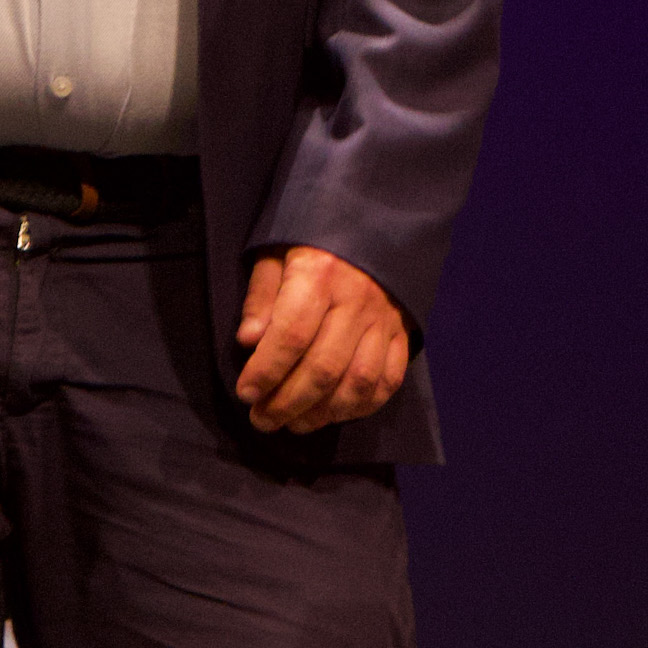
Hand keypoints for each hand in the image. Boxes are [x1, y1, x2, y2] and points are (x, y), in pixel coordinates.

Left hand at [234, 245, 411, 432]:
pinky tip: (335, 414)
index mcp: (320, 275)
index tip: (245, 392)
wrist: (373, 224)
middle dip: (288, 402)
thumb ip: (261, 297)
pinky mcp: (402, 334)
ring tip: (294, 423)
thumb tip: (248, 342)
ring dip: (324, 413)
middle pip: (324, 367)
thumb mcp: (275, 254)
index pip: (292, 334)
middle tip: (262, 419)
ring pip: (358, 381)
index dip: (267, 370)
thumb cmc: (311, 241)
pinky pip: (388, 380)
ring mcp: (384, 321)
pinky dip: (361, 406)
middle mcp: (357, 301)